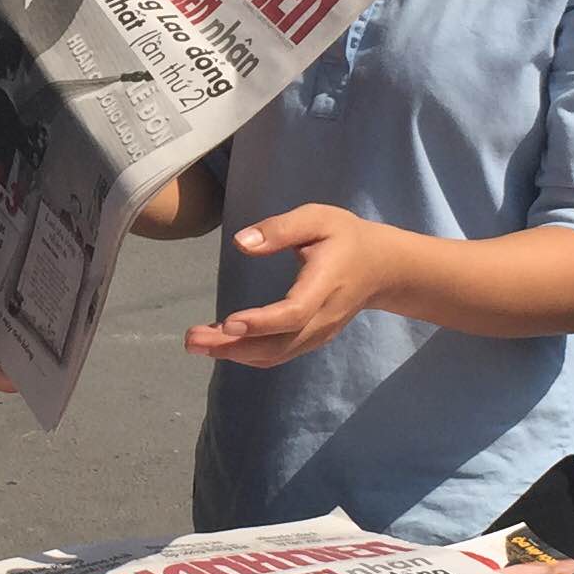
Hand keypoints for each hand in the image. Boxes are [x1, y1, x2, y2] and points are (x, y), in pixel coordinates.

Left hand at [184, 204, 405, 366]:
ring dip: (233, 354)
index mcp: (326, 284)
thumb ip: (281, 229)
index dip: (262, 322)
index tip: (229, 322)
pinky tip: (219, 344)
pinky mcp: (311, 340)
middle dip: (233, 346)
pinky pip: (277, 354)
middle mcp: (323, 317)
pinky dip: (246, 354)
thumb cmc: (345, 237)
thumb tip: (242, 243)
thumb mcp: (317, 219)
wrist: (382, 267)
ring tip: (195, 343)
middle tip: (191, 339)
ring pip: (274, 355)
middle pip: (278, 343)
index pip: (294, 312)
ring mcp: (318, 334)